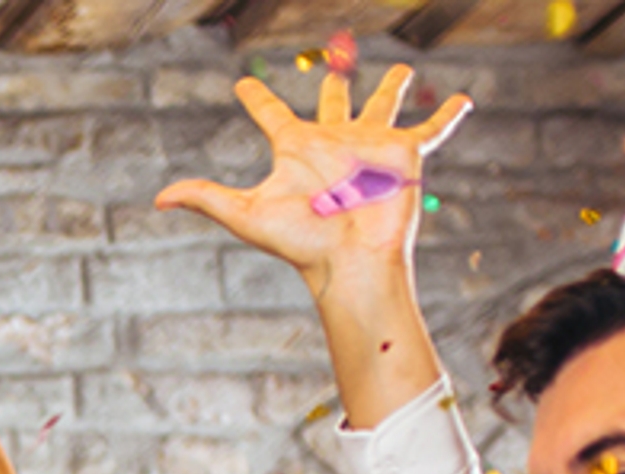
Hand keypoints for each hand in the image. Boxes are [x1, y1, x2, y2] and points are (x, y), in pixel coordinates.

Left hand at [154, 65, 467, 287]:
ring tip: (404, 68)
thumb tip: (158, 199)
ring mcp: (370, 146)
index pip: (270, 115)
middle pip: (333, 102)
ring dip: (394, 87)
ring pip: (384, 105)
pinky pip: (431, 129)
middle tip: (333, 61)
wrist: (350, 260)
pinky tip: (466, 98)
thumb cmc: (300, 241)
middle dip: (334, 82)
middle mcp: (334, 142)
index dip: (255, 98)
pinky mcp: (405, 154)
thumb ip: (206, 199)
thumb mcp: (246, 214)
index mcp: (297, 149)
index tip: (242, 84)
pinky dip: (449, 114)